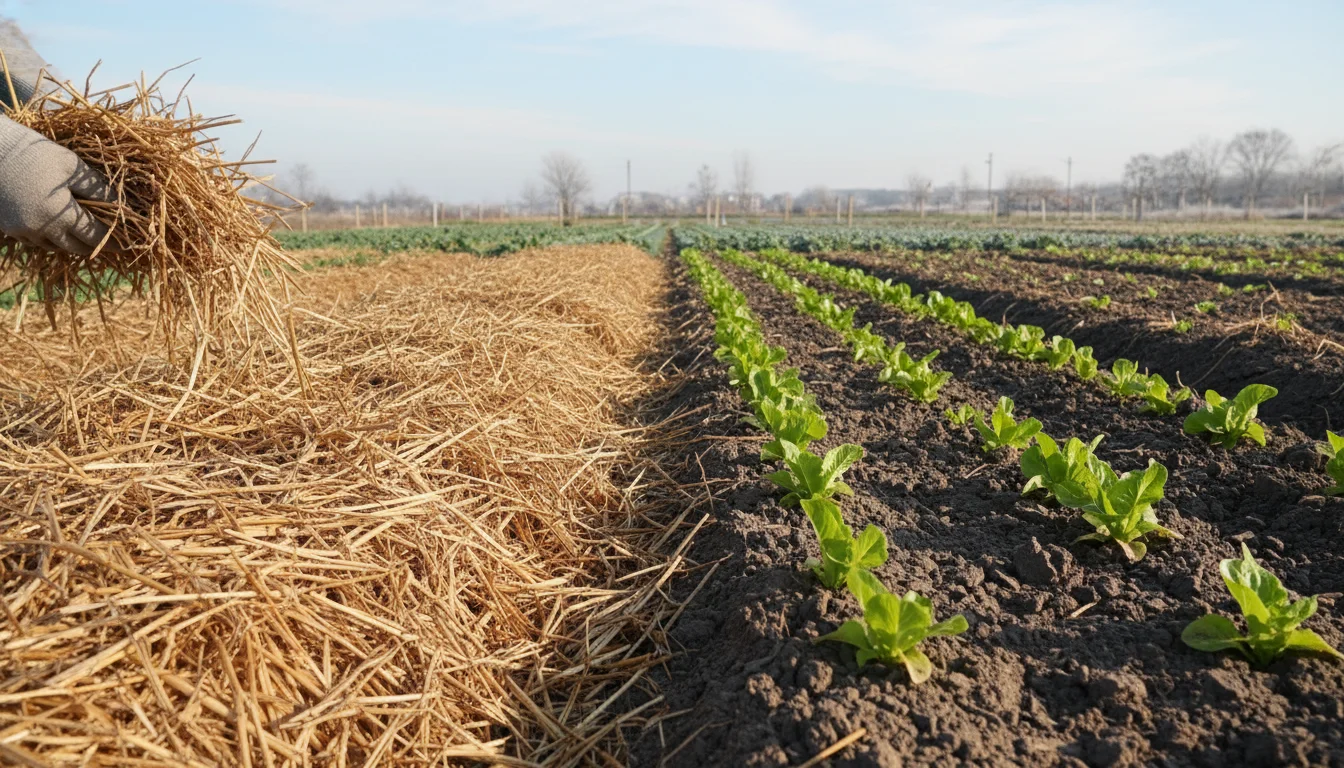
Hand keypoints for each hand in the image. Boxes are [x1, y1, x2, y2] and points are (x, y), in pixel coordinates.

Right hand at [0, 115, 114, 256]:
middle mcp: (39, 229)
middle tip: (111, 242)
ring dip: (72, 242)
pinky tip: (58, 227)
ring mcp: (20, 230)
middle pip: (76, 247)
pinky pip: (35, 240)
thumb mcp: (71, 166)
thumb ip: (98, 189)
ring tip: (86, 235)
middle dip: (95, 245)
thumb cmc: (33, 152)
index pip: (95, 235)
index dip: (114, 241)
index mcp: (58, 215)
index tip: (129, 244)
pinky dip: (50, 236)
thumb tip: (123, 207)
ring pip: (55, 246)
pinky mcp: (6, 227)